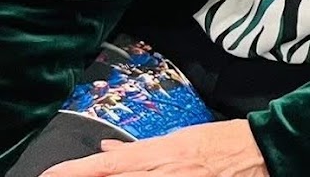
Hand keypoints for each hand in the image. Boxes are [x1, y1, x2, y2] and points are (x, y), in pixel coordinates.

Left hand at [41, 120, 267, 176]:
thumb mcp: (178, 137)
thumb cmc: (220, 141)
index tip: (51, 175)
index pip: (104, 167)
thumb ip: (140, 148)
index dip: (74, 172)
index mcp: (156, 156)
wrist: (258, 153)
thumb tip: (109, 150)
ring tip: (110, 176)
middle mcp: (159, 176)